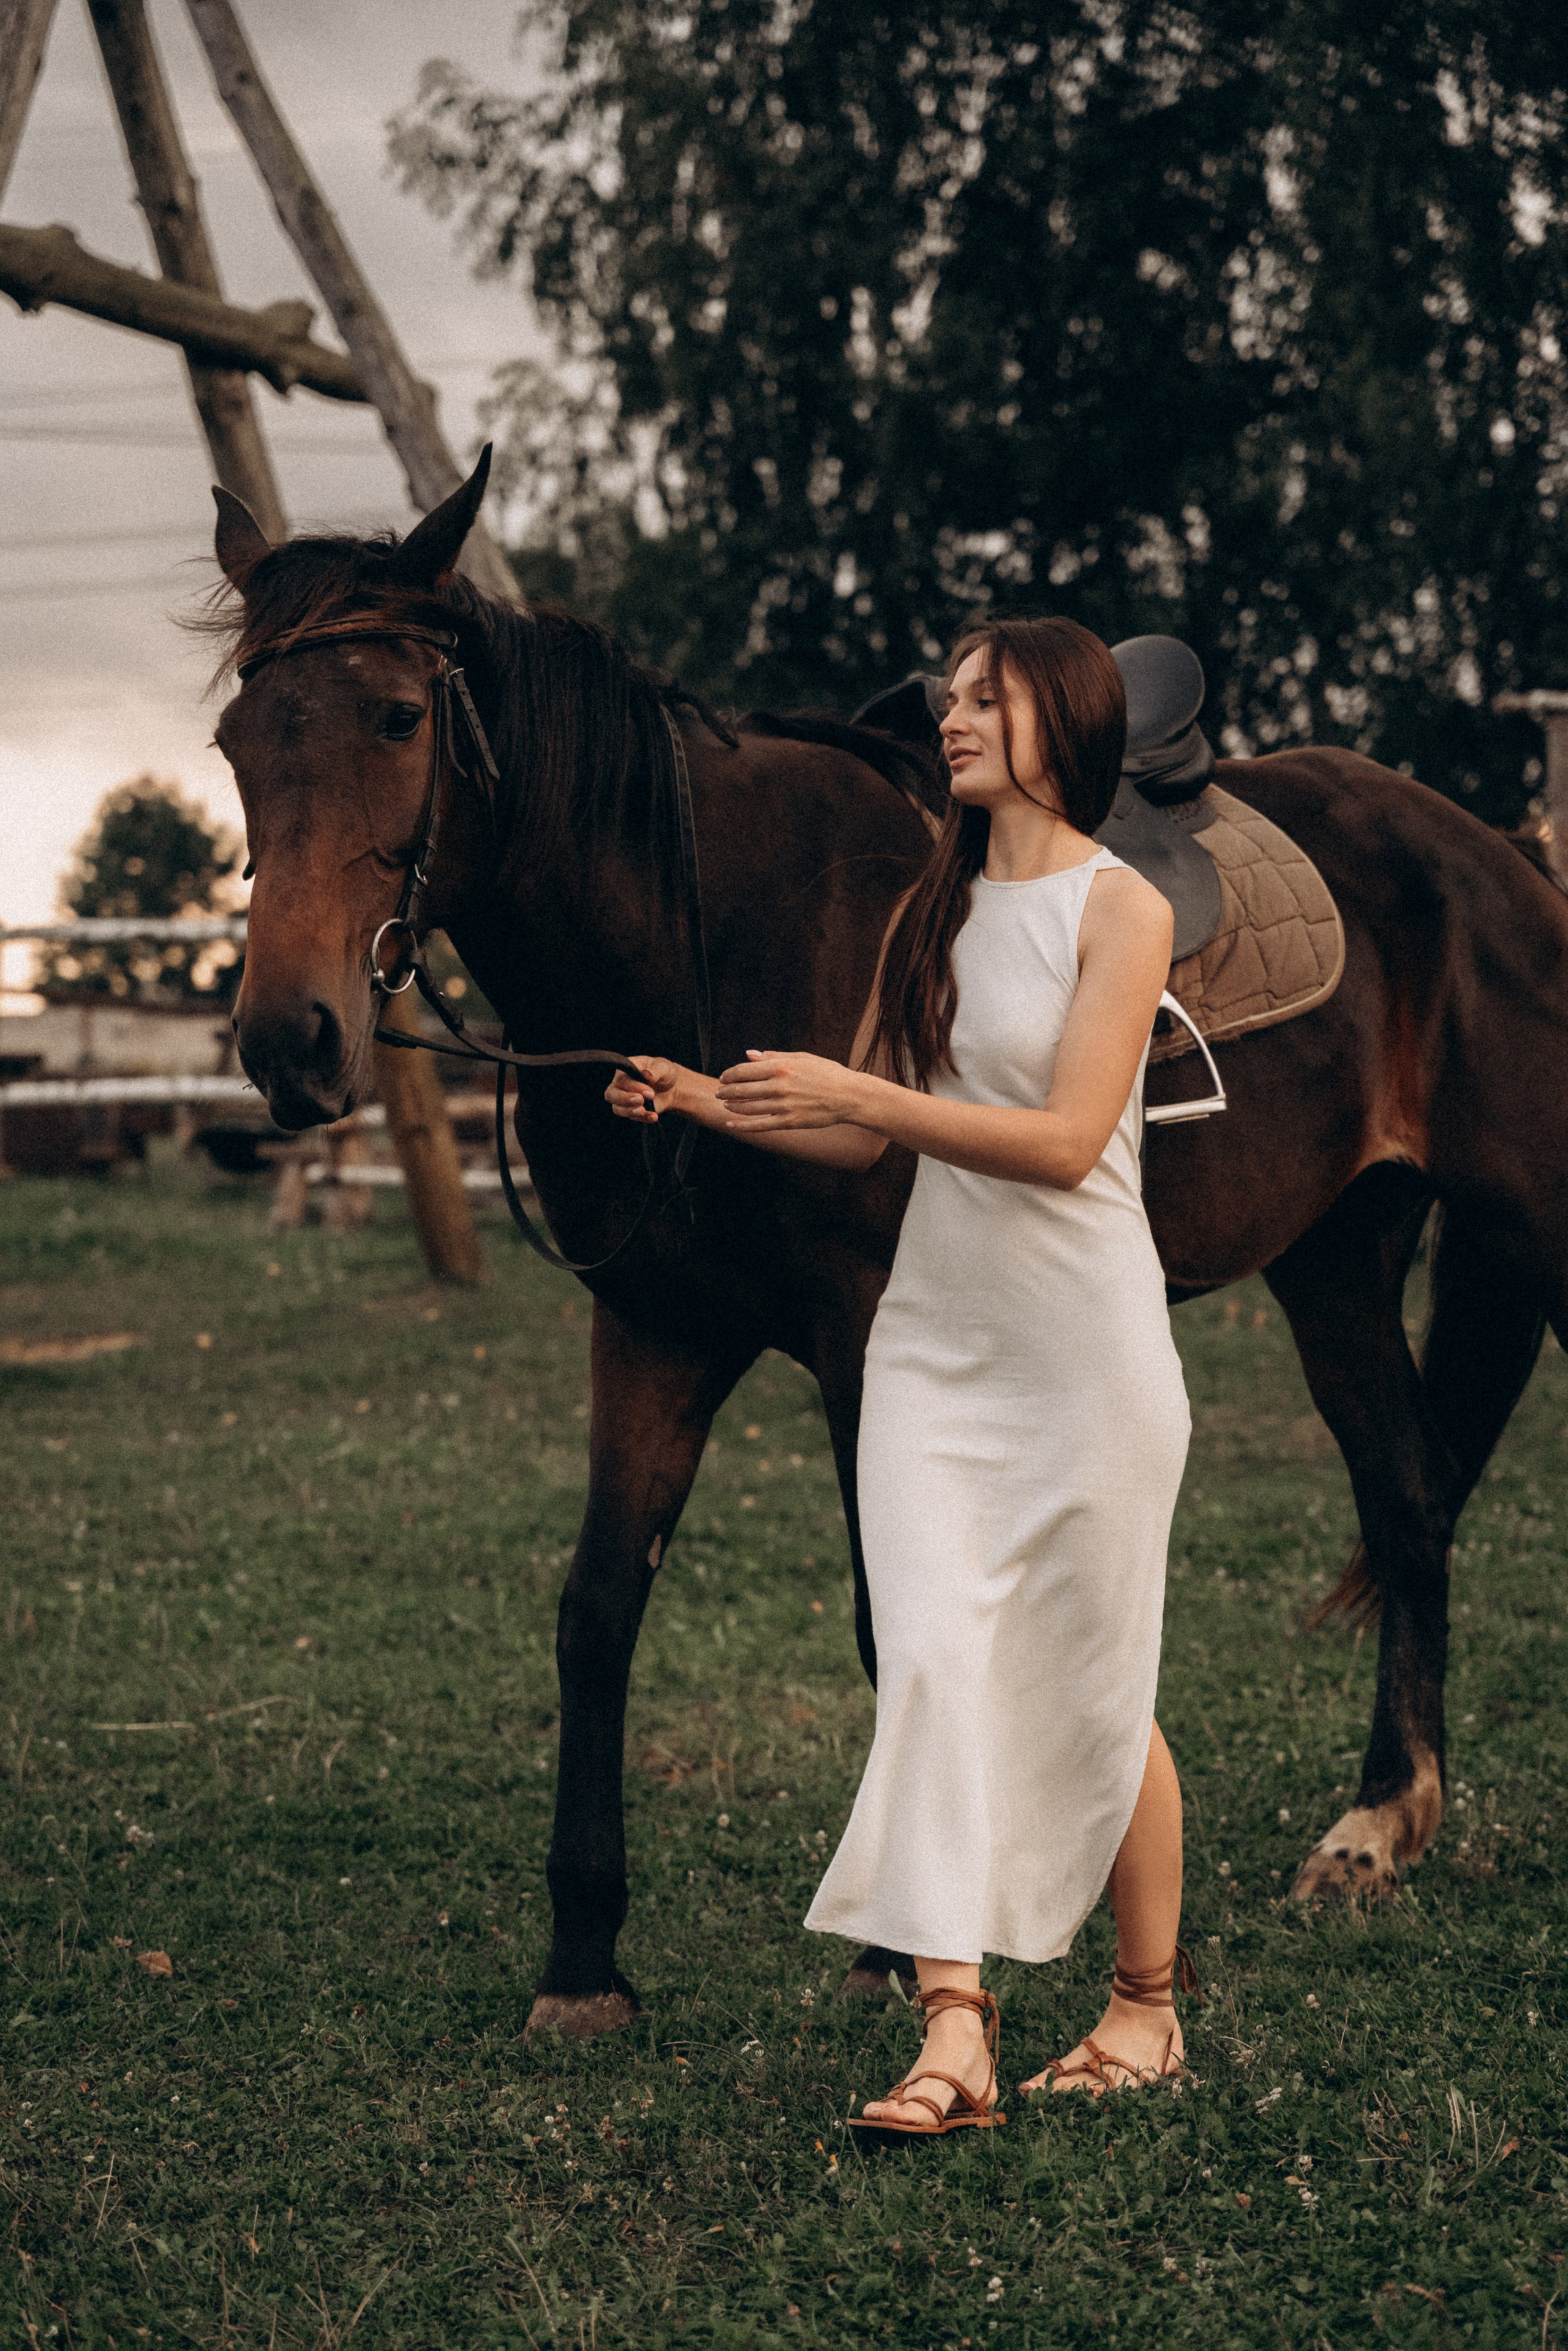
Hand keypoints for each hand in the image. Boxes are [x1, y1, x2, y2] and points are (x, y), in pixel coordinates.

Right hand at [604, 1054, 682, 1122]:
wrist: (672, 1088)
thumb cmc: (663, 1072)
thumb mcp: (663, 1068)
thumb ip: (655, 1070)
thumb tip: (646, 1073)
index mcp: (625, 1070)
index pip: (621, 1080)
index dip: (633, 1087)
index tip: (649, 1092)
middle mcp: (620, 1085)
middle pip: (611, 1094)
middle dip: (625, 1099)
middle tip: (641, 1100)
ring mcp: (624, 1099)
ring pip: (617, 1108)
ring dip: (629, 1111)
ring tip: (643, 1111)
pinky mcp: (632, 1111)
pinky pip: (632, 1117)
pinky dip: (642, 1118)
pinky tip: (653, 1116)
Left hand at [714, 1050, 867, 1130]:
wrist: (849, 1096)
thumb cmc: (827, 1073)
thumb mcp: (802, 1058)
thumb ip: (773, 1056)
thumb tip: (749, 1055)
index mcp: (782, 1067)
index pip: (745, 1071)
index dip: (729, 1075)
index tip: (723, 1078)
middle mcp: (780, 1086)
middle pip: (742, 1090)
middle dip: (726, 1092)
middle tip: (719, 1093)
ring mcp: (784, 1106)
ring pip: (748, 1108)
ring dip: (732, 1107)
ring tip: (726, 1106)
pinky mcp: (789, 1122)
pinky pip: (760, 1125)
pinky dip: (743, 1126)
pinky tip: (731, 1125)